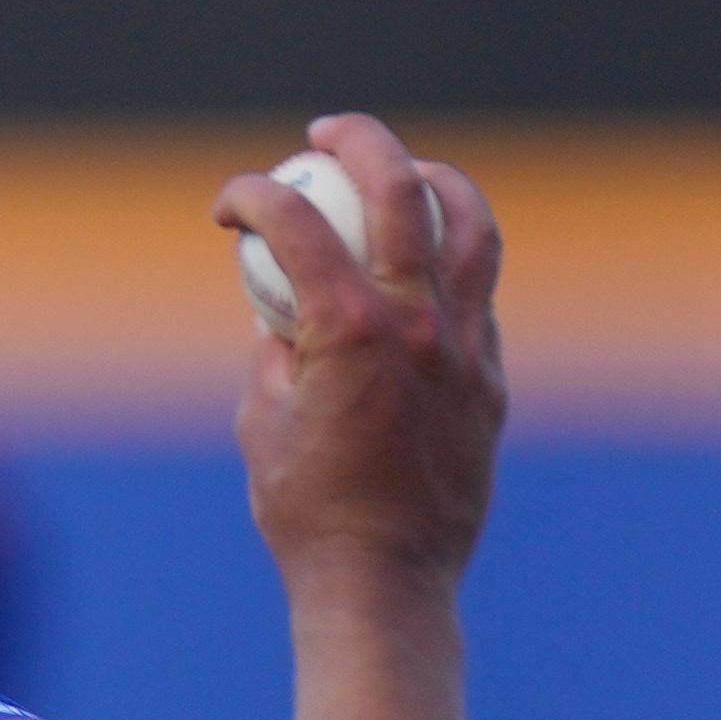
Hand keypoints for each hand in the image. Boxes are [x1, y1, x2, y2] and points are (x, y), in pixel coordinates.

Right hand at [212, 113, 506, 594]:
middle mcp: (418, 323)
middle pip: (399, 188)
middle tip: (323, 137)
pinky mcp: (491, 381)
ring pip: (471, 228)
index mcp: (348, 329)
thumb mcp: (262, 422)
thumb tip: (278, 313)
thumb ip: (273, 352)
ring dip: (435, 182)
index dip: (252, 195)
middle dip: (356, 142)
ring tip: (408, 173)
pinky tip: (426, 269)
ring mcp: (466, 348)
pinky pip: (481, 297)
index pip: (295, 223)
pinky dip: (453, 265)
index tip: (229, 207)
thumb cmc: (306, 513)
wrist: (384, 582)